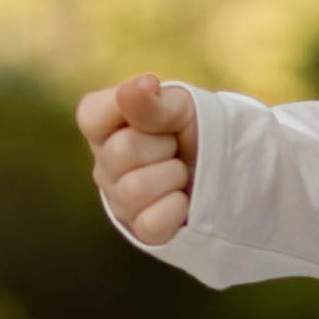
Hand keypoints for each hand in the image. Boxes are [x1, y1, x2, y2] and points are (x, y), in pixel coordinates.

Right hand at [76, 74, 197, 246]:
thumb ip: (153, 102)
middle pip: (121, 152)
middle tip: (175, 146)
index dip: (124, 110)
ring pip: (134, 189)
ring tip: (181, 172)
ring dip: (172, 176)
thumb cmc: (192, 129)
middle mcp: (105, 165)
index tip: (157, 108)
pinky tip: (183, 199)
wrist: (227, 165)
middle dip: (161, 145)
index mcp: (105, 127)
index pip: (91, 116)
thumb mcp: (179, 106)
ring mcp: (120, 200)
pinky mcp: (141, 230)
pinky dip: (177, 208)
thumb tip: (135, 88)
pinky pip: (151, 222)